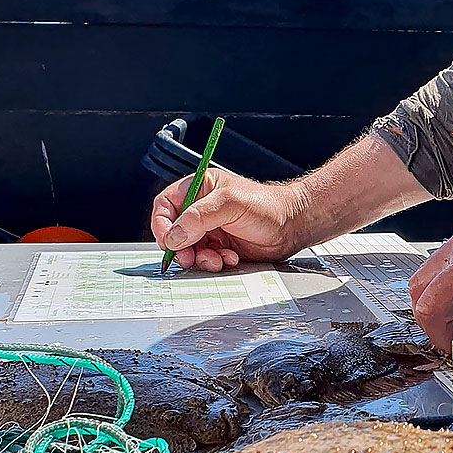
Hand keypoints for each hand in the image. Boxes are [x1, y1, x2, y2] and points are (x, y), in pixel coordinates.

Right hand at [150, 168, 307, 270]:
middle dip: (180, 248)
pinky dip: (213, 263)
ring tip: (218, 258)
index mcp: (199, 190)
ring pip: (188, 250)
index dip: (161, 224)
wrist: (292, 227)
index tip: (168, 240)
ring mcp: (209, 230)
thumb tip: (174, 235)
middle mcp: (201, 210)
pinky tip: (230, 258)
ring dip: (200, 258)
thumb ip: (199, 217)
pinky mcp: (219, 247)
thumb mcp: (230, 204)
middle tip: (190, 257)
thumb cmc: (267, 206)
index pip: (165, 205)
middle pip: (173, 232)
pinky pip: (205, 260)